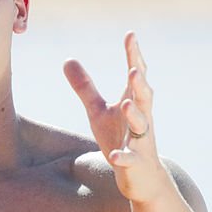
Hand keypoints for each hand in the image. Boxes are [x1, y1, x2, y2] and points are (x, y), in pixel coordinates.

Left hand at [64, 32, 169, 203]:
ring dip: (135, 115)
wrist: (141, 176)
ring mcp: (140, 141)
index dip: (134, 56)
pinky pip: (130, 159)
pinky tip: (114, 155)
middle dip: (140, 84)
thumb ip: (85, 87)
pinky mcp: (135, 163)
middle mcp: (141, 118)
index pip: (136, 76)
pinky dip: (123, 156)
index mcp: (133, 102)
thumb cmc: (120, 137)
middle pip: (144, 97)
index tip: (130, 35)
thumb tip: (67, 59)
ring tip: (126, 103)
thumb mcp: (99, 111)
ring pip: (141, 126)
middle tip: (134, 69)